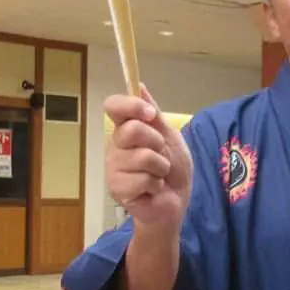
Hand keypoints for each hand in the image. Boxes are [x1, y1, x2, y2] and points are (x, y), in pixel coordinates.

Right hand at [104, 85, 192, 230]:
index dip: (131, 105)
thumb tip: (139, 87)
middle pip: (132, 130)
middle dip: (157, 143)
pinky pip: (142, 178)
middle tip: (161, 157)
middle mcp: (116, 145)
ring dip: (160, 167)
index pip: (114, 106)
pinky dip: (156, 184)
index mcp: (126, 129)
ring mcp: (113, 167)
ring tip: (158, 176)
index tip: (150, 115)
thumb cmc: (173, 170)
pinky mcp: (116, 188)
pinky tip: (152, 190)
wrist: (176, 202)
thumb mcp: (170, 138)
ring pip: (142, 156)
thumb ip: (155, 116)